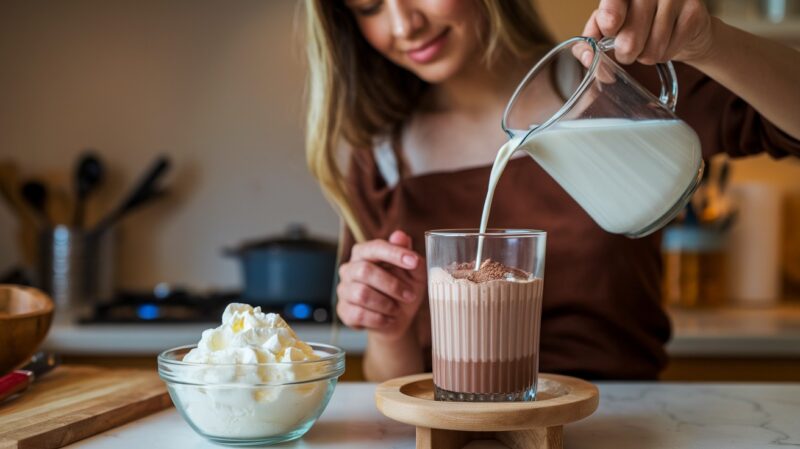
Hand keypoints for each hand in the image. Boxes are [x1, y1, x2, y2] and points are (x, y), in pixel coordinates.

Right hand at [336, 230, 426, 340]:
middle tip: (410, 295)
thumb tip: (400, 236)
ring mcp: (344, 290)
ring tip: (397, 309)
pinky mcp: (343, 311)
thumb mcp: (414, 274)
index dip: (394, 253)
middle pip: (365, 271)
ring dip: (386, 304)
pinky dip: (380, 319)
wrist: (396, 319)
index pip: (375, 247)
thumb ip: (408, 255)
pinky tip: (388, 318)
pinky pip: (359, 314)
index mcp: (364, 253)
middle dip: (392, 285)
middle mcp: (350, 269)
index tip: (414, 261)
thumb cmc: (404, 290)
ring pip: (362, 294)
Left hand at [581, 0, 714, 65]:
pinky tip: (666, 42)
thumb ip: (592, 36)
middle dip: (626, 51)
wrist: (682, 27)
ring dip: (645, 55)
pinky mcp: (694, 13)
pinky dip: (663, 55)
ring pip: (652, 46)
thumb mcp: (611, 26)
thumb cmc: (640, 24)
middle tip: (626, 51)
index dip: (611, 13)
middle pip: (632, 31)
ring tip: (648, 45)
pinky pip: (669, 50)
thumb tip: (586, 55)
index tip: (610, 27)